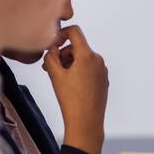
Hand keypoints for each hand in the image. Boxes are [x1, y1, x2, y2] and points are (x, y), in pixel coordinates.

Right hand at [42, 24, 107, 153]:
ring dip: (69, 63)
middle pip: (77, 47)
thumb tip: (51, 47)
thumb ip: (50, 55)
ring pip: (82, 58)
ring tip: (58, 77)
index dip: (61, 33)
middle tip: (49, 67)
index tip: (53, 44)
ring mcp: (103, 70)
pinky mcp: (103, 80)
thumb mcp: (55, 74)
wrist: (86, 121)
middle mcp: (98, 60)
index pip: (75, 31)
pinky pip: (89, 68)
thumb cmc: (70, 99)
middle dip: (62, 54)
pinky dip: (78, 71)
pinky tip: (70, 84)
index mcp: (88, 55)